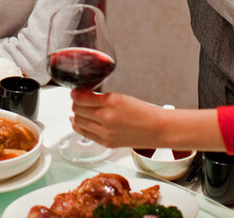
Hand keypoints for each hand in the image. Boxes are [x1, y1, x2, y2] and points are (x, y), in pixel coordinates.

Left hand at [70, 90, 225, 151]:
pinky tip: (80, 121)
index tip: (76, 90)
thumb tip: (84, 95)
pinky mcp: (106, 143)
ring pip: (78, 122)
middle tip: (79, 99)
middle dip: (76, 103)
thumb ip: (101, 97)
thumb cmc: (145, 111)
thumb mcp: (122, 97)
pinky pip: (84, 134)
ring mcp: (105, 132)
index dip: (75, 92)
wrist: (158, 129)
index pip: (80, 97)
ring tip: (80, 110)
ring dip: (77, 114)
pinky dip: (79, 126)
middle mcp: (106, 118)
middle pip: (76, 109)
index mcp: (111, 102)